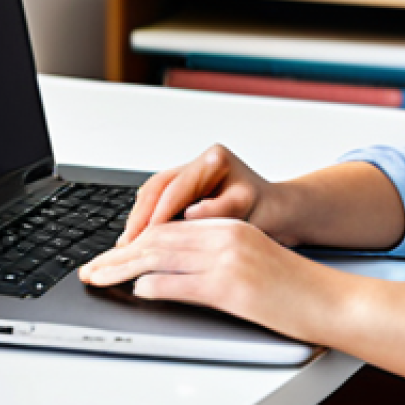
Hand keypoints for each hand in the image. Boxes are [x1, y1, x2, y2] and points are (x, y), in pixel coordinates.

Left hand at [80, 217, 331, 340]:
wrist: (330, 300)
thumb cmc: (294, 288)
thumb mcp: (251, 260)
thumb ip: (213, 260)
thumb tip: (166, 273)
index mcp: (230, 227)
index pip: (170, 226)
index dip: (134, 240)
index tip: (111, 254)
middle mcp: (226, 237)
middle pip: (159, 239)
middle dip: (118, 254)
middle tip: (92, 268)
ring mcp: (228, 261)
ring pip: (161, 258)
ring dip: (122, 268)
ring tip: (99, 278)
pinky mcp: (232, 288)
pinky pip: (182, 282)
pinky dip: (154, 285)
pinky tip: (136, 289)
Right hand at [118, 144, 294, 247]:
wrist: (278, 211)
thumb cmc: (268, 210)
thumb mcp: (247, 210)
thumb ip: (218, 210)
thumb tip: (190, 214)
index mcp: (214, 160)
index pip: (176, 187)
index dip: (157, 214)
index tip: (144, 237)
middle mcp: (199, 162)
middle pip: (158, 187)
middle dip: (140, 216)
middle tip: (126, 244)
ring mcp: (191, 173)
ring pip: (154, 193)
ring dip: (139, 218)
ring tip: (127, 244)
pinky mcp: (186, 189)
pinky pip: (159, 201)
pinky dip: (147, 219)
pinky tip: (139, 239)